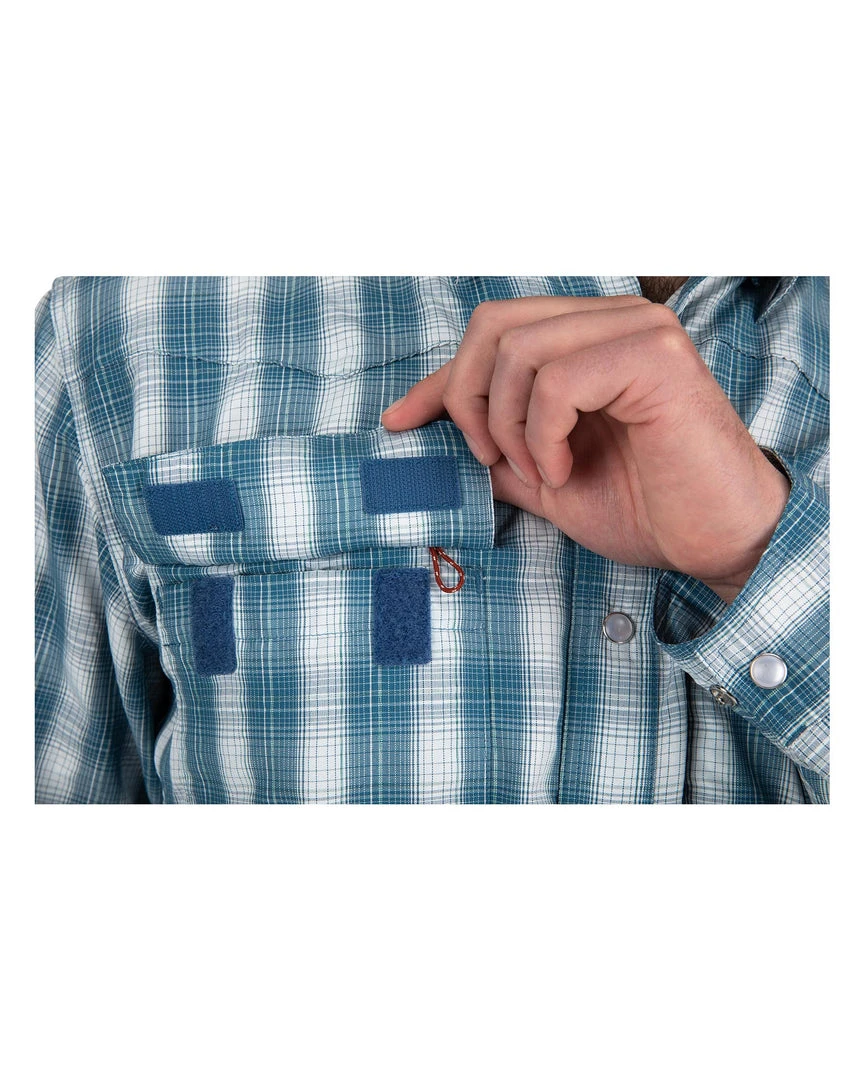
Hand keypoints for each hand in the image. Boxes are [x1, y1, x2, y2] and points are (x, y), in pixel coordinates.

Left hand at [381, 295, 790, 602]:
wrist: (717, 541)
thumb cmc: (646, 509)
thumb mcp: (545, 477)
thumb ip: (496, 448)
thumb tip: (430, 436)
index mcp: (588, 339)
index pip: (491, 335)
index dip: (438, 381)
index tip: (399, 422)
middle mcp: (612, 319)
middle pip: (492, 325)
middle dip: (468, 400)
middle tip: (493, 458)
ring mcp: (636, 329)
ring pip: (516, 349)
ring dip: (508, 425)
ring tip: (540, 471)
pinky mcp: (653, 354)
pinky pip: (555, 380)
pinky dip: (542, 435)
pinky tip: (565, 469)